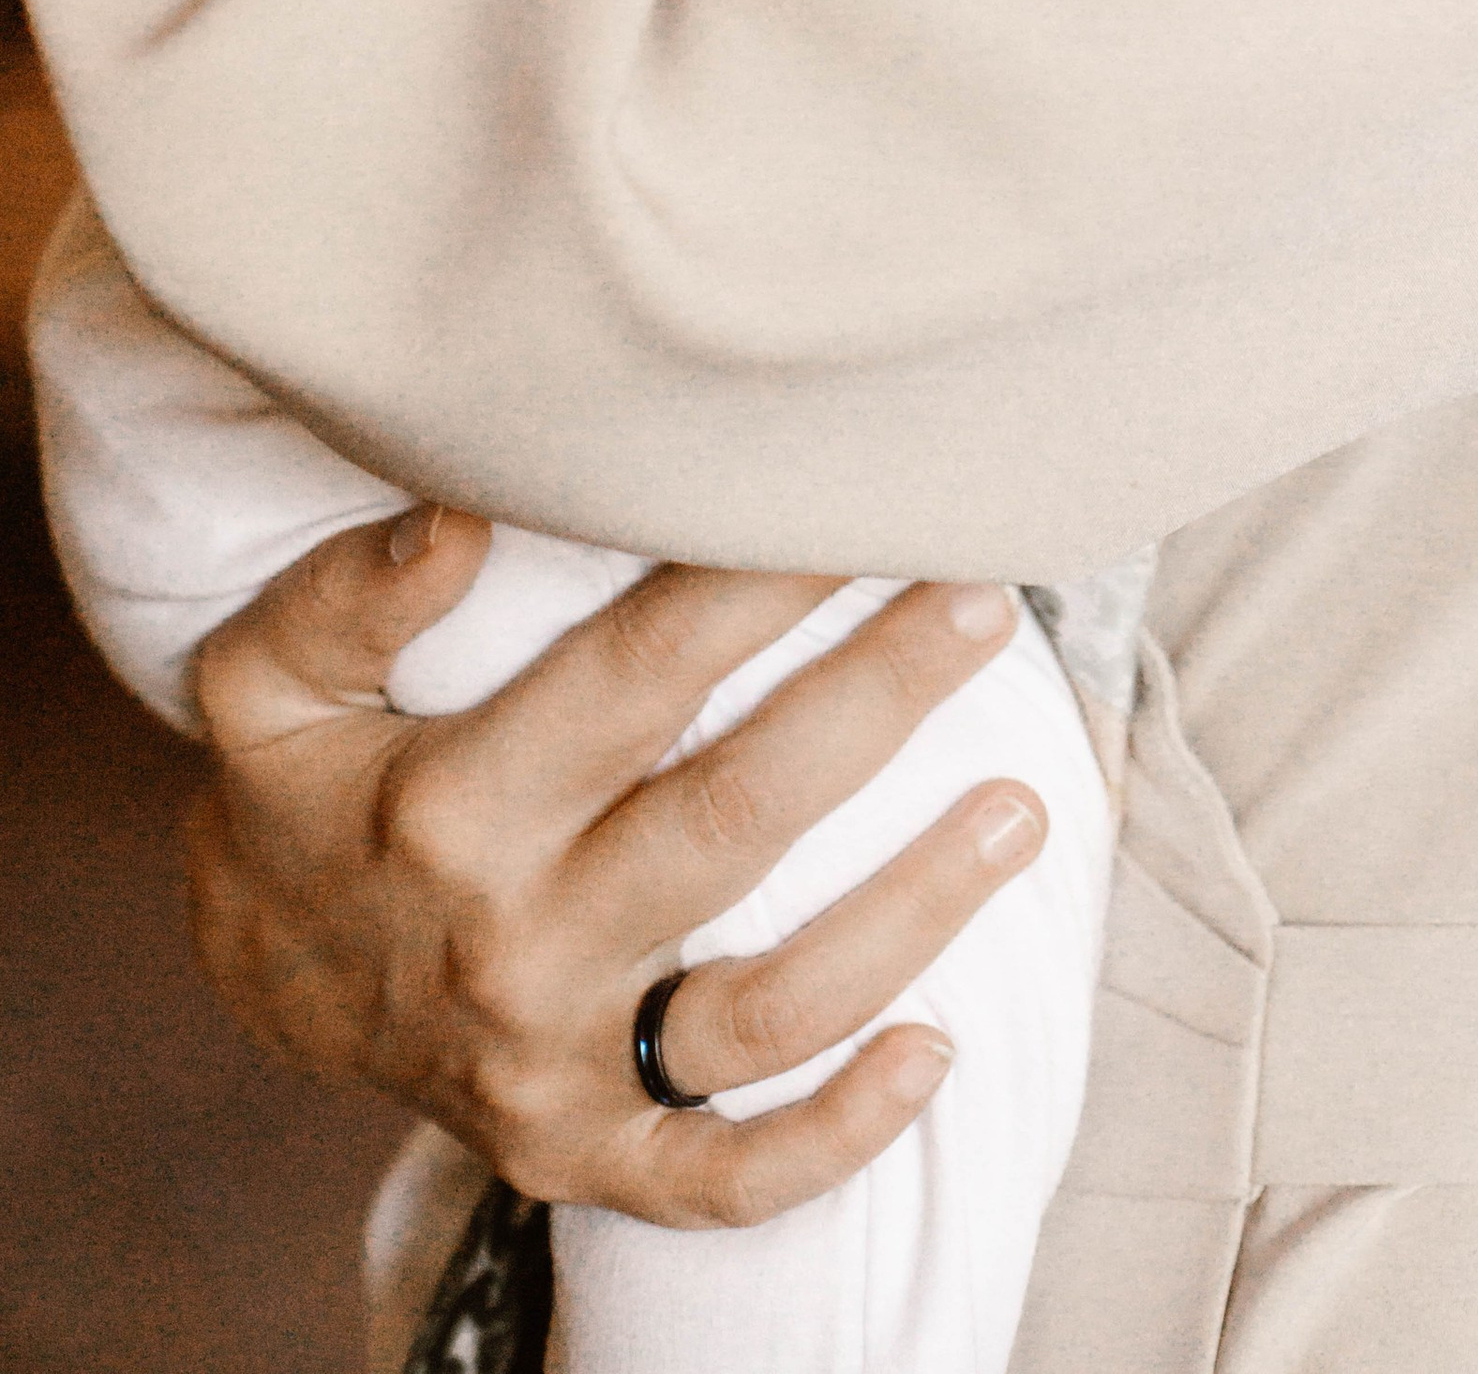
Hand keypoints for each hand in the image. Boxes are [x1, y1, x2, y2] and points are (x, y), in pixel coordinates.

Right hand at [188, 514, 1047, 1223]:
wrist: (255, 970)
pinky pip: (723, 1174)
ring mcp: (556, 1065)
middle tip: (984, 602)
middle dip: (876, 704)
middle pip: (736, 818)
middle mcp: (515, 943)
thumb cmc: (300, 785)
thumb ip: (353, 593)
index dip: (759, 585)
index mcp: (454, 808)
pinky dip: (838, 1134)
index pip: (639, 676)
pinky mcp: (582, 1153)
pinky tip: (939, 1054)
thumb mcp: (266, 676)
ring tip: (1022, 808)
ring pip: (767, 1008)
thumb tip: (467, 514)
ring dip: (911, 914)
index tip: (859, 502)